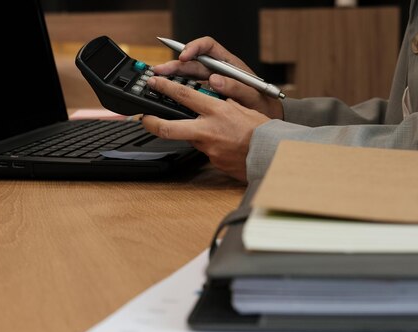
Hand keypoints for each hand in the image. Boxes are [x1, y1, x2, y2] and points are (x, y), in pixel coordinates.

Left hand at [141, 76, 269, 181]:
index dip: (164, 88)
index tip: (154, 83)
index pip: (183, 95)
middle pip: (168, 127)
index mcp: (217, 111)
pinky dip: (210, 145)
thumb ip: (225, 103)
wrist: (272, 155)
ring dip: (191, 133)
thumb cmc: (263, 132)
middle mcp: (208, 130)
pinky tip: (223, 144)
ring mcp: (209, 149)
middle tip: (145, 118)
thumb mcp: (243, 108)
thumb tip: (213, 96)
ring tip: (205, 130)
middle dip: (152, 122)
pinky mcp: (213, 162)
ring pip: (189, 138)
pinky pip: (205, 150)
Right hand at [153, 36, 283, 119]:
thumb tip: (215, 80)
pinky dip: (179, 92)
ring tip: (157, 80)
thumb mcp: (252, 95)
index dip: (194, 47)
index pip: (208, 46)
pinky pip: (191, 90)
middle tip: (159, 71)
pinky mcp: (207, 96)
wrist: (265, 117)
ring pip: (187, 76)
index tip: (184, 56)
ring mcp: (210, 82)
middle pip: (192, 62)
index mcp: (228, 64)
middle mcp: (217, 70)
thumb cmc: (262, 103)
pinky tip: (168, 95)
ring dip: (172, 77)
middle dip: (174, 65)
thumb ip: (235, 87)